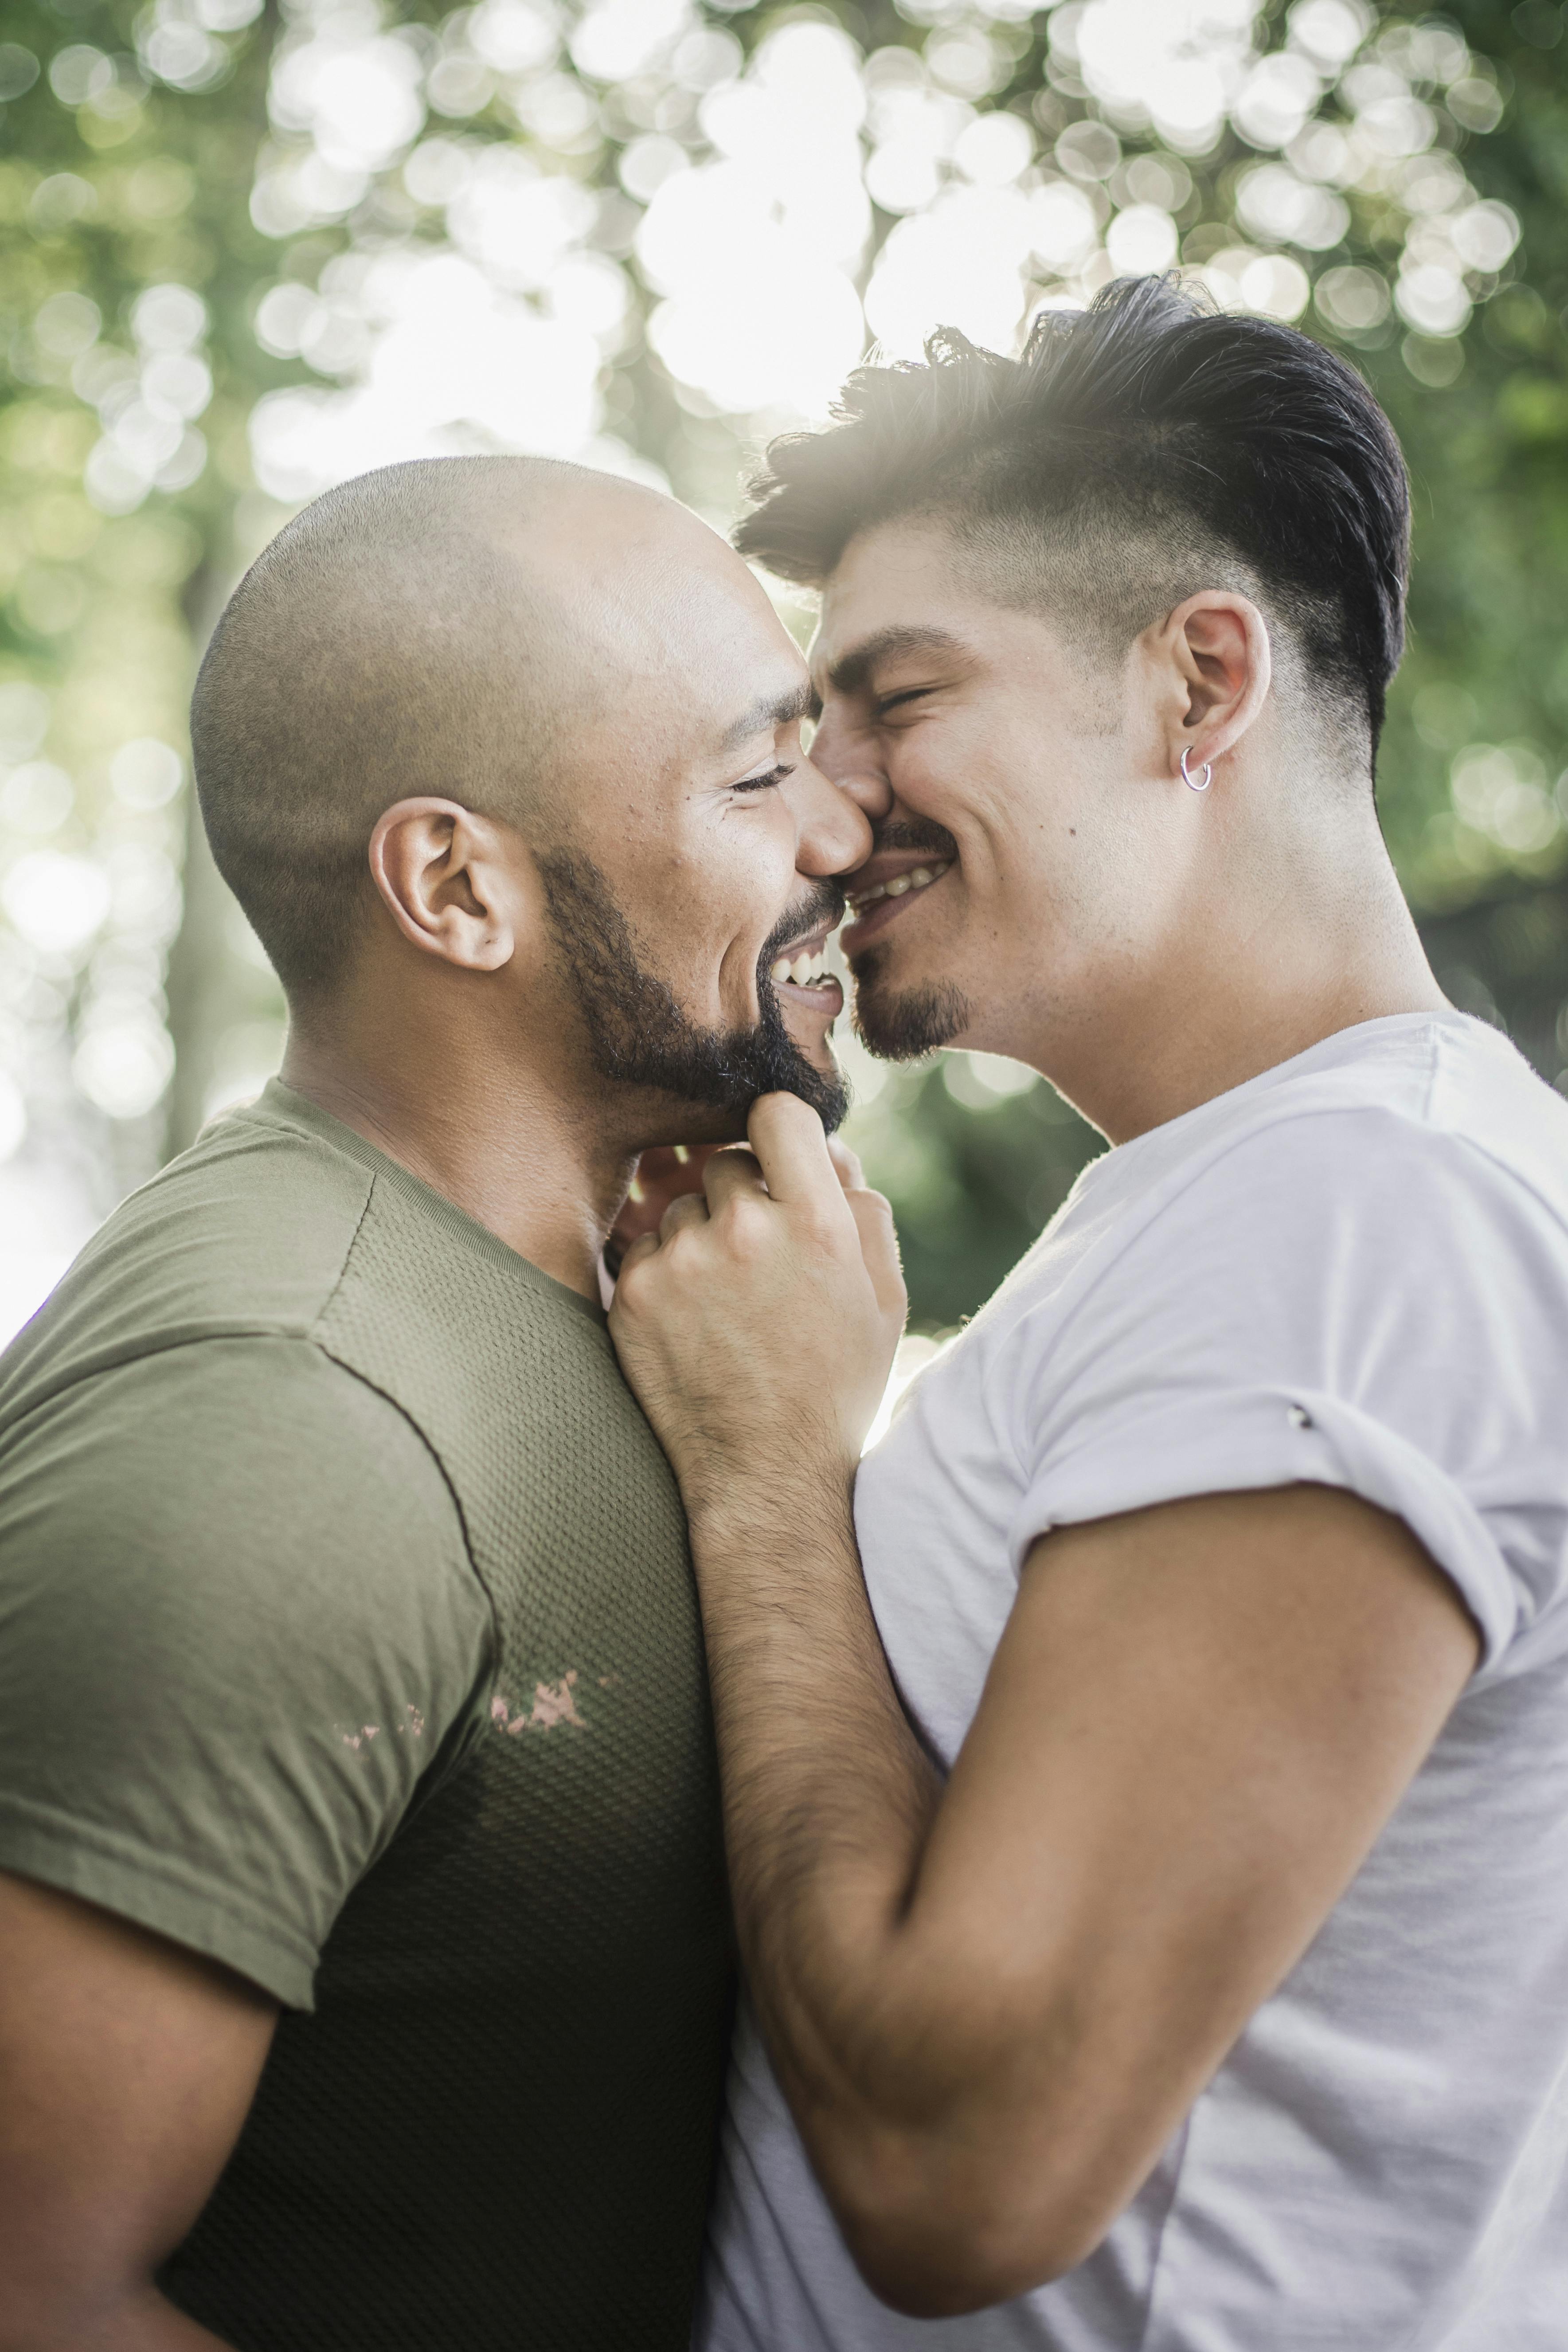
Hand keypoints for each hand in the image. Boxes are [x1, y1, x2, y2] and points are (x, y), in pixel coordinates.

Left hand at [609, 1095, 905, 1521]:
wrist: (765, 1474)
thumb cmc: (835, 1383)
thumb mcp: (883, 1296)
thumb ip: (863, 1209)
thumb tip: (828, 1151)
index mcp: (817, 1225)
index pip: (779, 1113)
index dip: (780, 1131)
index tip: (781, 1161)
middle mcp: (745, 1231)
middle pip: (726, 1161)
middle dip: (743, 1197)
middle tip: (761, 1258)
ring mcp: (680, 1261)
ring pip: (681, 1207)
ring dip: (701, 1237)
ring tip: (729, 1304)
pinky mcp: (631, 1293)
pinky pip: (646, 1247)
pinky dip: (666, 1274)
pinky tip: (695, 1324)